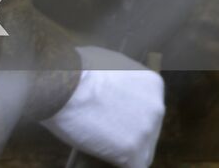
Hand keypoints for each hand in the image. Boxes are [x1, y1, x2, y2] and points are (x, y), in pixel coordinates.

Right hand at [39, 46, 163, 167]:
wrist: (61, 82)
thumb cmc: (74, 67)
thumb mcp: (107, 61)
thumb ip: (119, 79)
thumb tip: (112, 88)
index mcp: (152, 85)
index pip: (146, 107)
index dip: (126, 113)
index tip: (109, 113)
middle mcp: (156, 108)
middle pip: (146, 129)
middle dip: (126, 129)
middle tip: (100, 126)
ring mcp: (146, 131)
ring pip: (139, 149)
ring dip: (120, 146)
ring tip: (95, 137)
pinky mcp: (133, 152)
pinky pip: (130, 164)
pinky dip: (115, 161)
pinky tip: (99, 152)